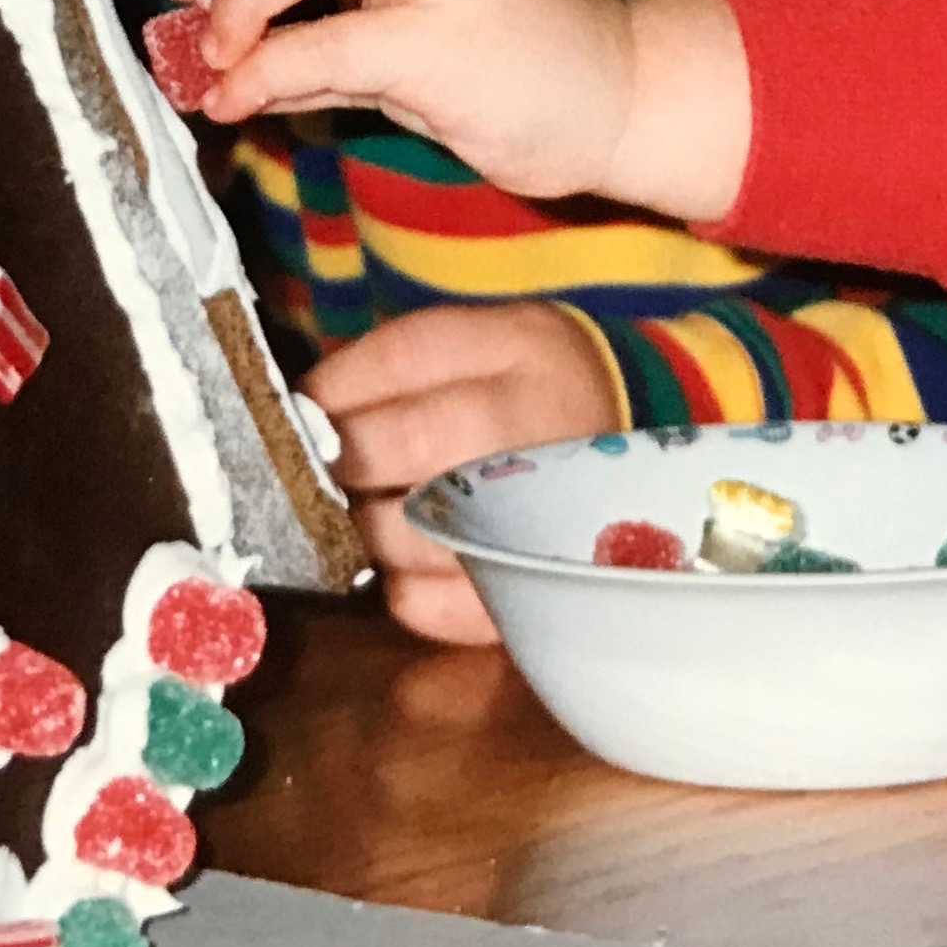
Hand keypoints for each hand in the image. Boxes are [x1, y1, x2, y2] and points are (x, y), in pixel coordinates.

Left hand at [171, 0, 750, 218]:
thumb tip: (224, 53)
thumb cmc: (520, 57)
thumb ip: (328, 18)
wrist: (627, 99)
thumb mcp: (418, 15)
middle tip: (195, 4)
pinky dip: (262, 72)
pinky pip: (326, 44)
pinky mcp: (450, 42)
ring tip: (218, 55)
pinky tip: (241, 99)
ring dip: (236, 2)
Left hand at [297, 306, 624, 646]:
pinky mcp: (534, 589)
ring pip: (410, 529)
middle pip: (403, 441)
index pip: (404, 355)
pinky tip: (406, 570)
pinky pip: (439, 604)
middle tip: (330, 470)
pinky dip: (405, 593)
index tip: (303, 407)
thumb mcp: (493, 342)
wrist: (644, 447)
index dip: (334, 386)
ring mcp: (540, 511)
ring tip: (369, 519)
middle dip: (343, 461)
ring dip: (367, 530)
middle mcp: (535, 423)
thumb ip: (406, 366)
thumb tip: (304, 410)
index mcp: (521, 347)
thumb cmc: (537, 392)